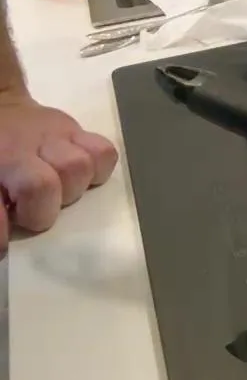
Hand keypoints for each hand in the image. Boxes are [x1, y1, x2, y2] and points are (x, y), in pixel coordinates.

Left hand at [0, 92, 117, 254]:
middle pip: (42, 186)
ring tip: (56, 194)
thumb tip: (5, 236)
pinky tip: (80, 177)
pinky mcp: (76, 129)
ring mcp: (51, 136)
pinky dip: (98, 170)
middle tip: (29, 214)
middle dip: (40, 212)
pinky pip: (103, 152)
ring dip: (70, 190)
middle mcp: (18, 150)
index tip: (4, 250)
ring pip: (78, 167)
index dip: (1, 235)